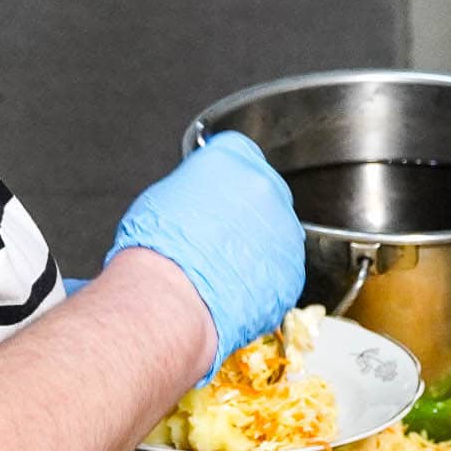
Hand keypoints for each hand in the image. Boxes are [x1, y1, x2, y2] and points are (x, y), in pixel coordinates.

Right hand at [110, 132, 307, 373]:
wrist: (171, 295)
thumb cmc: (158, 248)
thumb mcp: (165, 195)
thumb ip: (198, 186)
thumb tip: (203, 195)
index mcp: (233, 160)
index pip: (239, 155)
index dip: (228, 179)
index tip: (222, 194)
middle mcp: (265, 188)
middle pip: (264, 192)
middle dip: (246, 212)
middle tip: (219, 237)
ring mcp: (284, 230)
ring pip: (276, 233)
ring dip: (257, 246)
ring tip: (224, 267)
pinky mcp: (292, 268)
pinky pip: (281, 269)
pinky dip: (263, 278)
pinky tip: (235, 286)